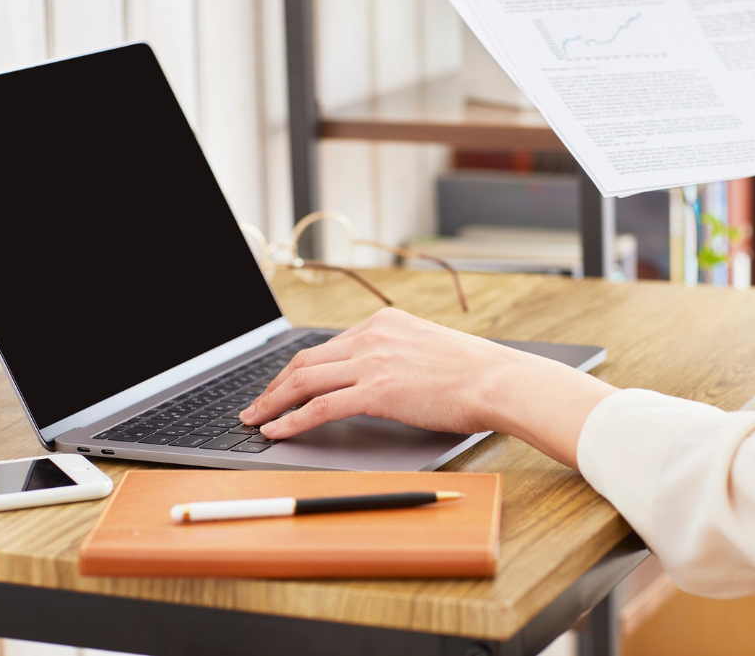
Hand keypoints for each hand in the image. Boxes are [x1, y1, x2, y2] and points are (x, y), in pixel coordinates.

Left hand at [240, 308, 617, 467]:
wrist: (499, 380)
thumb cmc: (475, 373)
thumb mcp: (429, 350)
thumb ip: (398, 356)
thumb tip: (379, 379)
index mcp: (384, 323)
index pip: (326, 346)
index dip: (296, 370)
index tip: (282, 385)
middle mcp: (373, 336)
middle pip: (306, 360)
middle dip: (274, 386)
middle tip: (256, 405)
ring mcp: (373, 361)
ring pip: (305, 381)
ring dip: (273, 403)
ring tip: (255, 420)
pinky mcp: (377, 390)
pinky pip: (321, 406)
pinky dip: (293, 420)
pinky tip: (279, 431)